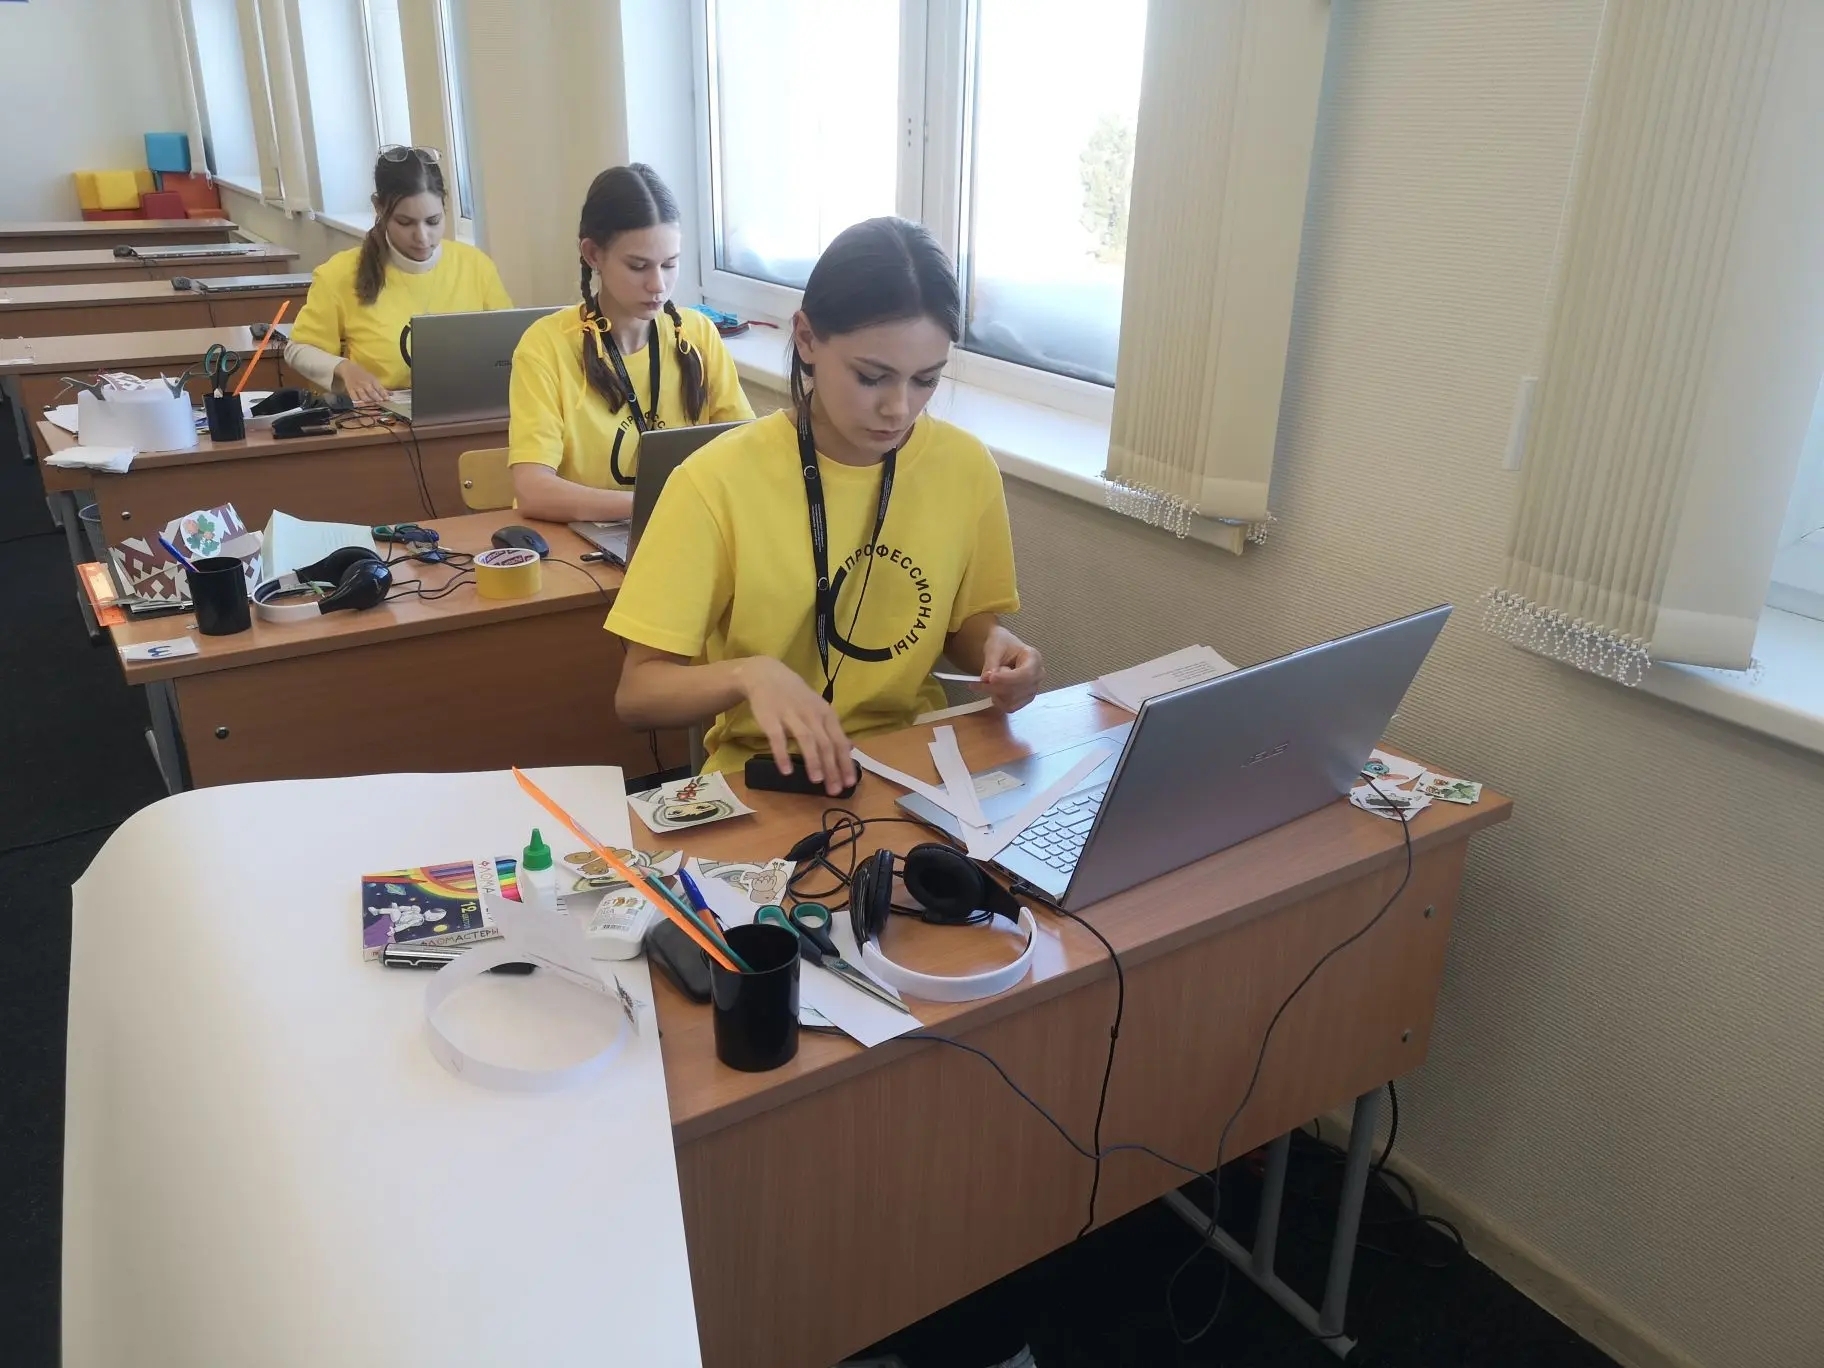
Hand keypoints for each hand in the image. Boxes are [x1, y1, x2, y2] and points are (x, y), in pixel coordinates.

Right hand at [333, 360, 388, 407]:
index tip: (387, 399)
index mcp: (372, 380)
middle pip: (372, 393)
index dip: (384, 394)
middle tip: (380, 403)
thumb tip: (391, 394)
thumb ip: (381, 388)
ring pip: (364, 397)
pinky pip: (354, 399)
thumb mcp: (373, 378)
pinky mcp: (350, 390)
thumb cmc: (363, 374)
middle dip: (377, 399)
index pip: (379, 388)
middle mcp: (365, 383)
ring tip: (373, 406)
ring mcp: (357, 387)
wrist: (349, 368)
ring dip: (369, 403)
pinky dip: (359, 403)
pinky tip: (363, 406)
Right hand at [735, 657, 855, 794]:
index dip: (845, 762)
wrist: (766, 674)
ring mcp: (791, 714)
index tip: (849, 783)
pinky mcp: (770, 717)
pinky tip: (786, 771)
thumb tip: (851, 747)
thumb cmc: (795, 695)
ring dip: (813, 761)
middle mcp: (811, 714)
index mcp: (825, 713)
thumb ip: (832, 729)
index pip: (839, 741)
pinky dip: (782, 754)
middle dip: (831, 768)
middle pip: (825, 743)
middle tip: (834, 790)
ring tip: (816, 781)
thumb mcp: (818, 707)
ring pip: (806, 739)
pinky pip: (778, 738)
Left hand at [975, 627, 1043, 712]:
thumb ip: (991, 664)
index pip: (1025, 674)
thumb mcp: (994, 648)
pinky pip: (1010, 707)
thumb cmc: (1001, 644)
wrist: (1003, 649)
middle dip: (996, 687)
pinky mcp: (1024, 699)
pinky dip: (997, 701)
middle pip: (1019, 689)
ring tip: (986, 682)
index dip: (1008, 679)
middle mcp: (1038, 676)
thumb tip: (986, 679)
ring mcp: (1033, 689)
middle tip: (978, 682)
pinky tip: (991, 690)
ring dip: (994, 693)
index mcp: (1034, 658)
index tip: (990, 678)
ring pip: (1013, 700)